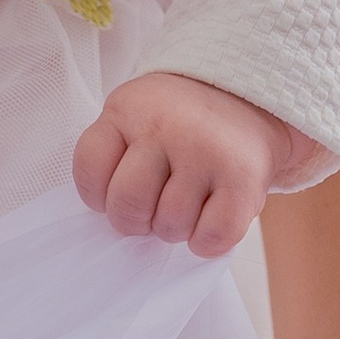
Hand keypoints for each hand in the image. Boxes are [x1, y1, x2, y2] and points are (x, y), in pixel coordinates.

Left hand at [72, 69, 304, 260]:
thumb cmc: (181, 122)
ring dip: (177, 228)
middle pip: (127, 204)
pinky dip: (207, 241)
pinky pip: (212, 237)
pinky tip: (210, 217)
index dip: (100, 195)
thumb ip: (116, 158)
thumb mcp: (136, 116)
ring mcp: (205, 151)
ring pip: (170, 225)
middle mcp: (165, 126)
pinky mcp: (243, 179)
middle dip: (137, 220)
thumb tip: (116, 220)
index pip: (89, 169)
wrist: (250, 97)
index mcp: (127, 109)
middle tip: (155, 205)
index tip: (120, 188)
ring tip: (189, 202)